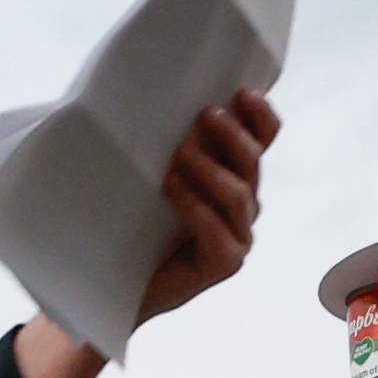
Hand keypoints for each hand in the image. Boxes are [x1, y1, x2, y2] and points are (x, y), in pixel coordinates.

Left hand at [137, 85, 277, 324]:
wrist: (115, 284)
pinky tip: (172, 187)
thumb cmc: (131, 225)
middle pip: (252, 162)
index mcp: (231, 176)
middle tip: (204, 116)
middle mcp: (241, 206)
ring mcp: (237, 235)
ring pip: (238, 194)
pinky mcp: (225, 263)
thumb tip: (147, 96)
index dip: (259, 117)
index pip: (262, 139)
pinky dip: (195, 205)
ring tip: (180, 153)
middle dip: (232, 136)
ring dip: (210, 169)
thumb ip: (163, 142)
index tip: (242, 93)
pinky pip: (218, 230)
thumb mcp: (147, 174)